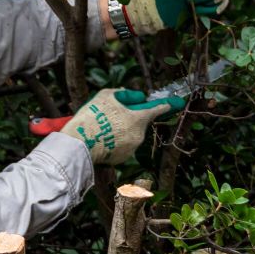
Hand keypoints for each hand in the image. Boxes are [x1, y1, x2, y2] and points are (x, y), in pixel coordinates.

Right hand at [60, 89, 184, 164]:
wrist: (78, 144)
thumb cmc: (92, 116)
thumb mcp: (106, 96)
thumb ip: (125, 94)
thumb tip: (138, 97)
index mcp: (138, 118)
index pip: (156, 109)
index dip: (167, 105)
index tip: (176, 102)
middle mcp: (139, 135)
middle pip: (139, 123)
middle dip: (129, 118)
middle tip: (111, 116)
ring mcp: (131, 149)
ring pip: (130, 135)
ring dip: (121, 131)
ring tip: (102, 129)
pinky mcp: (122, 159)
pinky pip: (123, 147)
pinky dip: (116, 143)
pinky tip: (102, 139)